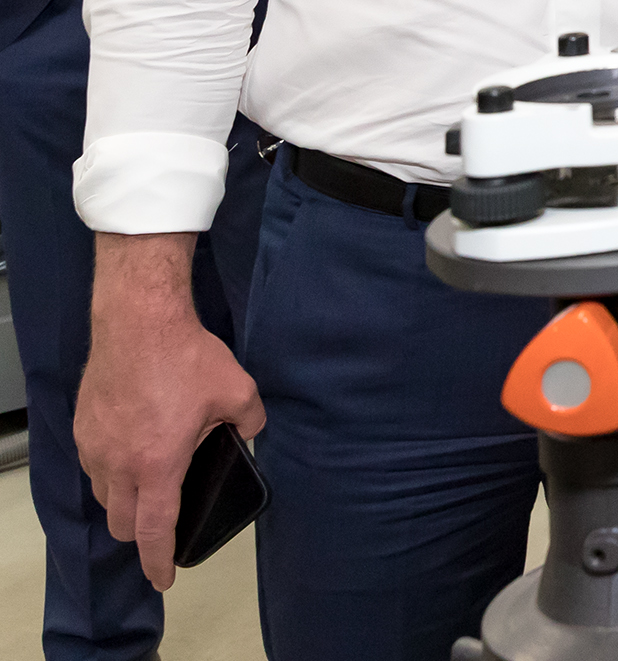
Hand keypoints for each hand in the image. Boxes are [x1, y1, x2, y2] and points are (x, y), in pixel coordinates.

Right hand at [77, 235, 264, 591]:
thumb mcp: (238, 391)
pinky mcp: (83, 428)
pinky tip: (133, 455)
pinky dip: (112, 473)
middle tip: (164, 529)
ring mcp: (96, 447)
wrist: (137, 321)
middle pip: (123, 523)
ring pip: (105, 496)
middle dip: (143, 535)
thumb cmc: (186, 357)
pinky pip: (94, 467)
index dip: (159, 561)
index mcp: (157, 465)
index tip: (163, 579)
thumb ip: (250, 422)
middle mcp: (119, 464)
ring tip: (151, 488)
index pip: (155, 530)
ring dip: (125, 503)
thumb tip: (251, 434)